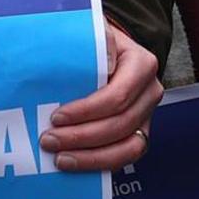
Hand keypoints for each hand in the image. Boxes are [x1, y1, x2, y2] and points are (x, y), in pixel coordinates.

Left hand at [43, 24, 164, 170]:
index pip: (118, 95)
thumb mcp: (90, 33)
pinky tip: (74, 164)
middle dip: (83, 137)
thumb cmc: (93, 44)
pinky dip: (99, 164)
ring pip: (128, 148)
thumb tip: (83, 57)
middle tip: (48, 140)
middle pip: (121, 124)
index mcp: (141, 64)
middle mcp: (149, 92)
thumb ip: (88, 41)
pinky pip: (124, 157)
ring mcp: (146, 116)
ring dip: (92, 158)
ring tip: (60, 159)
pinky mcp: (138, 134)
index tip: (56, 117)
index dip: (87, 111)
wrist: (105, 53)